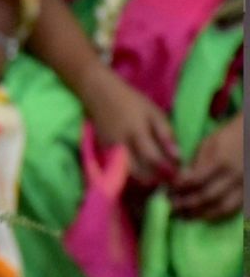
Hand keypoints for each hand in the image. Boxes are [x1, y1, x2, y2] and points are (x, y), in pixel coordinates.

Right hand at [81, 67, 178, 184]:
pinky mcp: (103, 154)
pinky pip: (120, 170)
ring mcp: (110, 152)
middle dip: (155, 181)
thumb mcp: (153, 112)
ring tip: (157, 178)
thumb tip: (178, 156)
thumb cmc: (131, 102)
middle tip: (168, 181)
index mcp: (137, 133)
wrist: (100, 96)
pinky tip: (142, 172)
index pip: (153, 159)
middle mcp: (122, 146)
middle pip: (139, 173)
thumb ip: (166, 134)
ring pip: (129, 176)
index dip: (167, 171)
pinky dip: (133, 174)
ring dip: (144, 180)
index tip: (178, 176)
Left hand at [169, 113, 242, 220]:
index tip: (168, 192)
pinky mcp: (248, 191)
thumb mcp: (207, 144)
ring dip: (200, 214)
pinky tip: (203, 215)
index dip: (179, 189)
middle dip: (186, 204)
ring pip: (221, 207)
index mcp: (220, 161)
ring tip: (184, 215)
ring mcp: (244, 184)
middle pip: (207, 196)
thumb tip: (179, 182)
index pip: (195, 181)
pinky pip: (233, 209)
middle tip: (172, 206)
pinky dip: (216, 215)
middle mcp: (234, 175)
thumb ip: (195, 164)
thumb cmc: (227, 137)